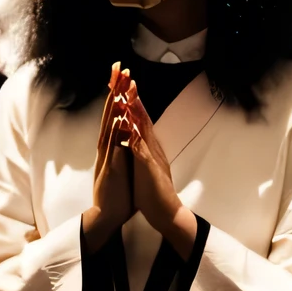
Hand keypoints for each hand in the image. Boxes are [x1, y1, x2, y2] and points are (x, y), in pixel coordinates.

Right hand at [82, 64, 133, 254]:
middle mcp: (106, 148)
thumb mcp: (121, 163)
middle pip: (110, 114)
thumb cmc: (118, 192)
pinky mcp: (110, 171)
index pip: (115, 114)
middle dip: (115, 90)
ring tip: (118, 87)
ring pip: (109, 127)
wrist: (107, 217)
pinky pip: (113, 149)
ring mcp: (106, 158)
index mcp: (111, 146)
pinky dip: (117, 134)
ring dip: (114, 107)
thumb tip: (127, 132)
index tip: (122, 73)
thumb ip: (123, 147)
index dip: (118, 93)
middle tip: (118, 68)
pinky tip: (121, 120)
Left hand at [124, 81, 197, 259]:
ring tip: (127, 94)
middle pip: (142, 118)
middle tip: (127, 77)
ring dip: (135, 112)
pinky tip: (130, 128)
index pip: (140, 119)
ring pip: (143, 130)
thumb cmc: (154, 191)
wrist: (167, 213)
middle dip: (134, 97)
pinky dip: (135, 138)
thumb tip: (136, 134)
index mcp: (150, 147)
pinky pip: (142, 152)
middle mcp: (153, 148)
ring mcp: (152, 158)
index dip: (132, 101)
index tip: (124, 84)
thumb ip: (142, 150)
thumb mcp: (146, 165)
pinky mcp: (150, 170)